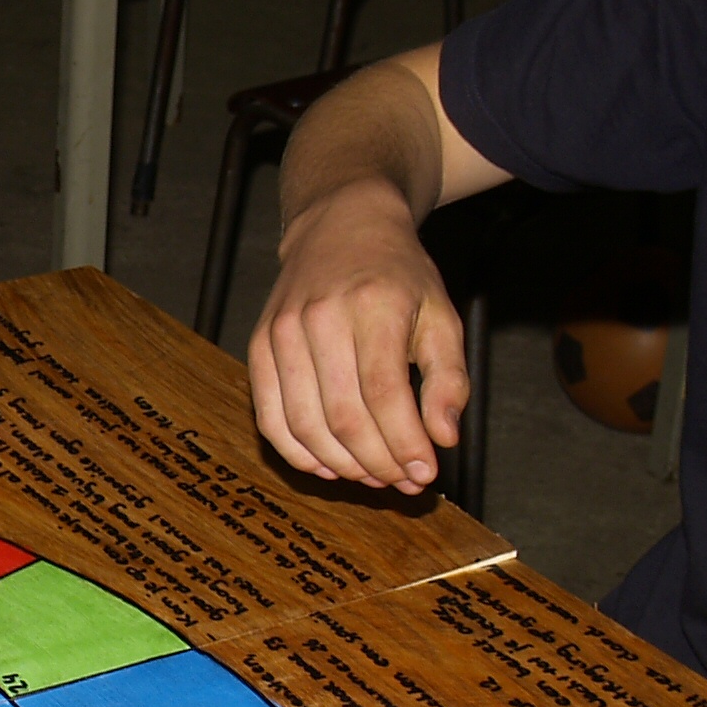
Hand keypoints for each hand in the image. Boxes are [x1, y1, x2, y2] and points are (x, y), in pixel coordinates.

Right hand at [249, 181, 467, 491]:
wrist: (340, 226)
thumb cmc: (398, 276)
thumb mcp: (441, 316)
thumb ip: (448, 378)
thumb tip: (443, 439)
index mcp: (374, 305)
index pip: (385, 393)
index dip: (405, 443)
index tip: (426, 473)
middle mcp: (321, 317)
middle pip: (345, 416)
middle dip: (378, 462)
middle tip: (403, 480)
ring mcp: (282, 331)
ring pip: (306, 424)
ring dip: (342, 465)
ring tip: (373, 476)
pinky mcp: (259, 345)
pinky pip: (270, 417)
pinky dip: (299, 453)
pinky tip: (329, 466)